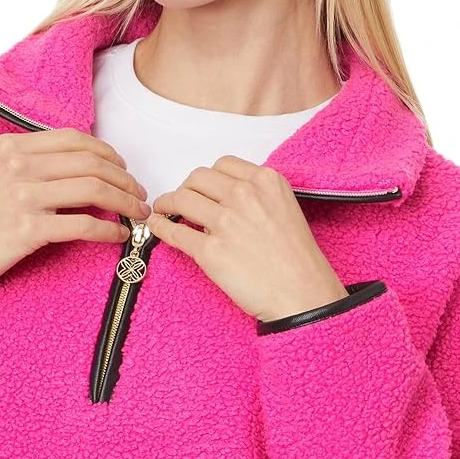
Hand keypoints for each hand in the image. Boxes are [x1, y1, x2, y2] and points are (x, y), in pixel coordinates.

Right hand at [0, 129, 151, 280]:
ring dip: (126, 202)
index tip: (124, 169)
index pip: (76, 140)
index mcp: (13, 147)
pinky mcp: (28, 229)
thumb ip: (35, 163)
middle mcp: (18, 165)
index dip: (109, 154)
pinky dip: (110, 230)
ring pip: (94, 190)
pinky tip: (119, 236)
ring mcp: (23, 196)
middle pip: (92, 163)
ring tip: (138, 214)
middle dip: (125, 179)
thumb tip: (86, 167)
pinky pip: (84, 225)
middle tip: (140, 195)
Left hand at [146, 155, 348, 321]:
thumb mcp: (285, 209)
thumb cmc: (297, 260)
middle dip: (185, 187)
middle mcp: (244, 195)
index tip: (202, 188)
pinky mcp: (210, 250)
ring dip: (167, 203)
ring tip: (164, 210)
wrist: (302, 294)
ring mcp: (225, 222)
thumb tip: (225, 200)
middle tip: (181, 200)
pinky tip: (157, 226)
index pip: (223, 165)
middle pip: (197, 178)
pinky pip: (174, 231)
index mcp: (266, 181)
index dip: (207, 178)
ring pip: (181, 199)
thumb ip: (257, 196)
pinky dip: (160, 226)